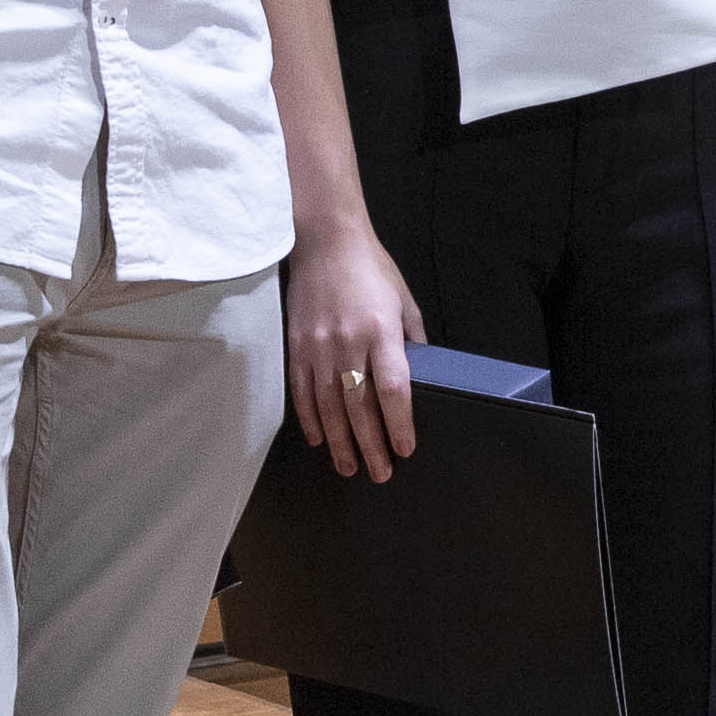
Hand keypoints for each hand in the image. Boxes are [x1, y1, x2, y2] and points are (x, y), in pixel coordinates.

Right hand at [284, 223, 423, 480]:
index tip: (405, 449)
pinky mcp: (296, 345)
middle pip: (360, 407)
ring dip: (340, 442)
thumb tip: (420, 377)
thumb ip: (412, 341)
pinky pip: (302, 390)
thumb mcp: (403, 301)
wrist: (325, 240)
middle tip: (379, 474)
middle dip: (371, 445)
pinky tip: (319, 439)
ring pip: (329, 406)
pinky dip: (310, 418)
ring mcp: (318, 346)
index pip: (393, 389)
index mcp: (381, 331)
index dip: (399, 424)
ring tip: (350, 468)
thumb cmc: (372, 270)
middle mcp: (348, 342)